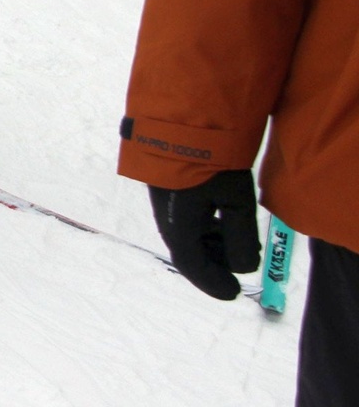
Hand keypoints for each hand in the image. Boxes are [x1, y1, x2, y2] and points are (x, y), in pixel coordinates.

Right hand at [149, 169, 260, 300]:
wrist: (186, 113)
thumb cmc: (212, 156)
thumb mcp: (235, 198)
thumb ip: (240, 236)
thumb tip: (243, 268)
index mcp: (178, 220)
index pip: (191, 262)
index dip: (212, 282)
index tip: (233, 293)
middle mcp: (164, 212)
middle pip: (187, 248)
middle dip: (215, 261)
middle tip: (241, 264)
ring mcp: (163, 196)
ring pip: (186, 231)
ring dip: (211, 242)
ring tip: (238, 240)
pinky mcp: (168, 183)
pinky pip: (184, 215)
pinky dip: (205, 225)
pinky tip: (222, 218)